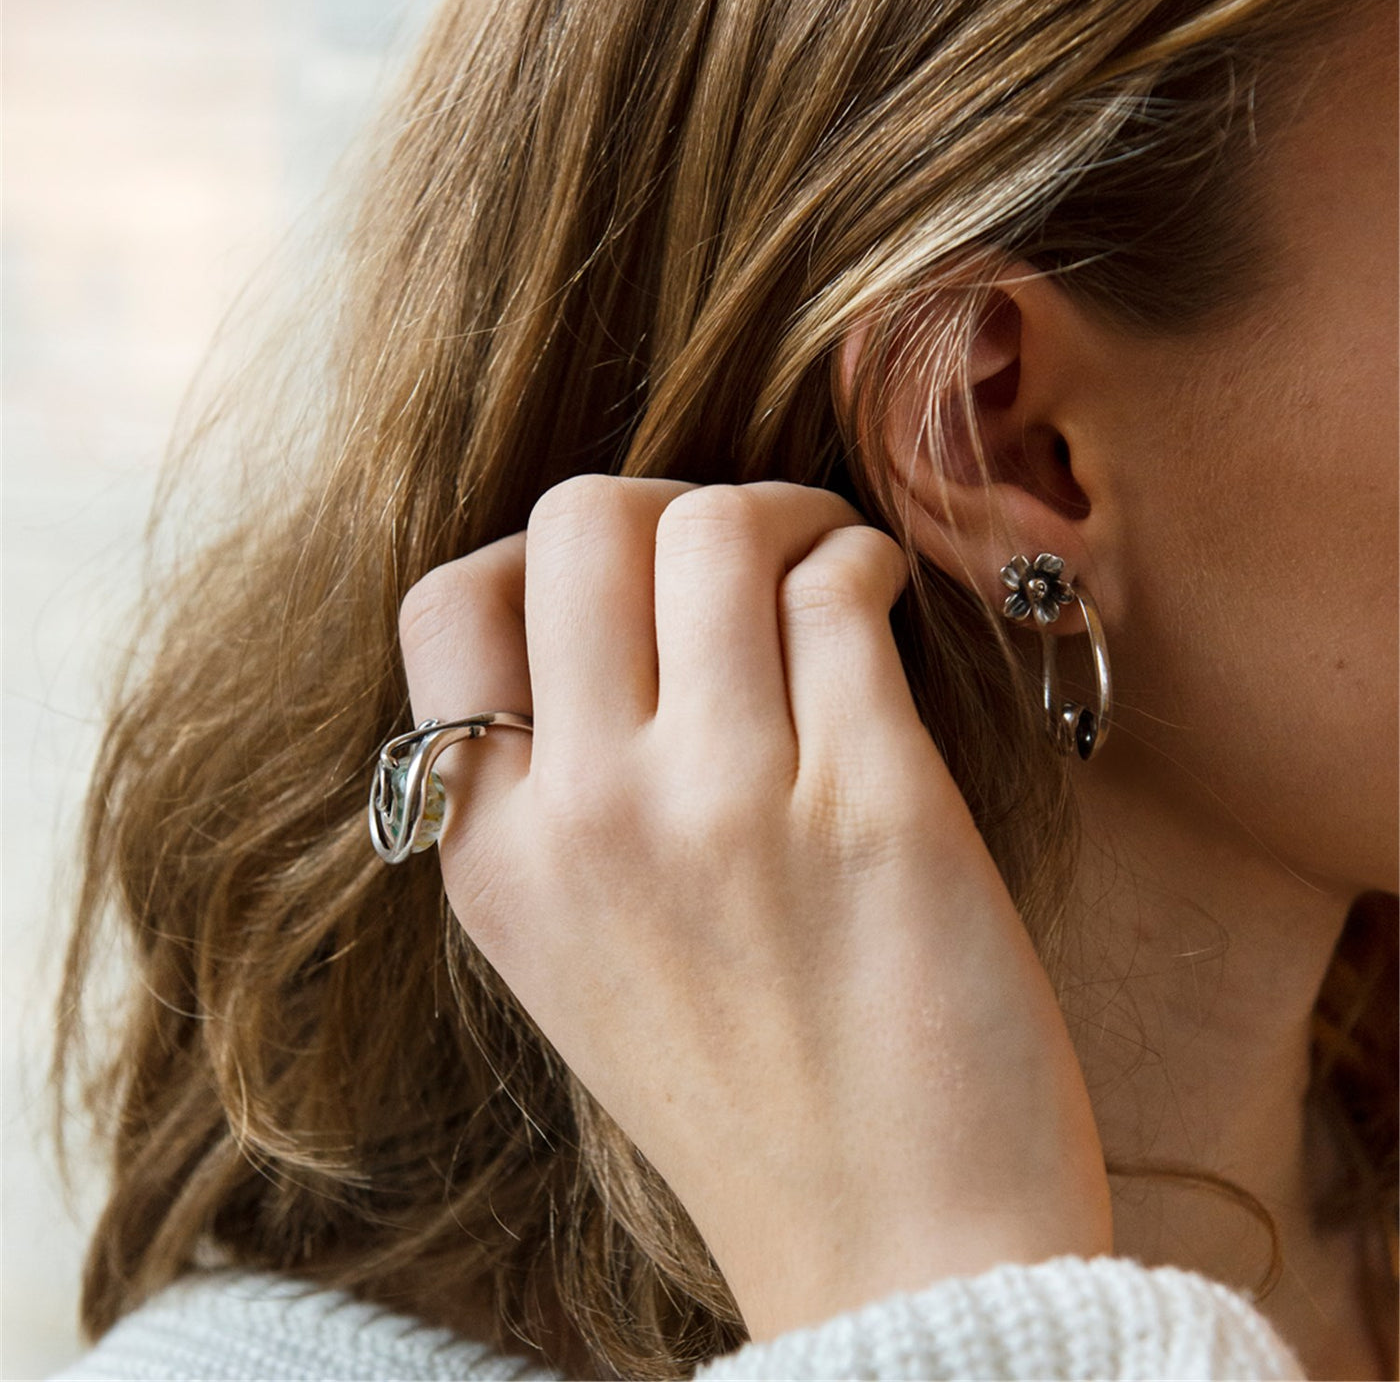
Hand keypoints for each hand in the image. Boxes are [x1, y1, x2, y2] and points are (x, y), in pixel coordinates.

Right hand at [398, 475, 1111, 1340]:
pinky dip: (861, 560)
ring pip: (716, 529)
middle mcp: (590, 814)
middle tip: (733, 551)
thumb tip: (602, 610)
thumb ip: (550, 790)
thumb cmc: (744, 1091)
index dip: (536, 556)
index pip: (449, 602)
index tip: (619, 587)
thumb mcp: (574, 951)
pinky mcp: (870, 799)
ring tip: (822, 560)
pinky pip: (836, 590)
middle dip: (663, 503)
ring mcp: (723, 801)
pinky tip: (878, 600)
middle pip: (582, 522)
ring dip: (781, 513)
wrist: (893, 1238)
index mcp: (495, 855)